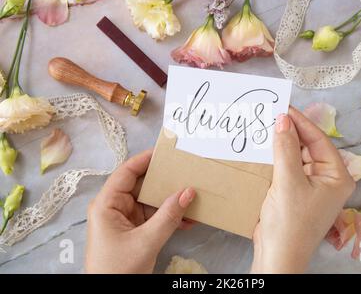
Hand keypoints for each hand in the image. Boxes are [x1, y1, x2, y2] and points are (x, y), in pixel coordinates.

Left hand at [85, 150, 195, 273]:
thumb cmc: (118, 269)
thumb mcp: (146, 241)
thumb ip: (168, 216)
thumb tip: (188, 192)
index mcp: (107, 204)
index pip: (126, 173)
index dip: (145, 160)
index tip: (166, 152)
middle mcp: (115, 208)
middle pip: (141, 186)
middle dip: (164, 181)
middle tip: (186, 172)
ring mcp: (126, 220)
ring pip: (151, 202)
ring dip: (171, 202)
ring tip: (193, 196)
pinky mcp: (136, 231)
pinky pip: (155, 217)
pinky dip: (170, 218)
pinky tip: (189, 219)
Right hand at [251, 107, 354, 273]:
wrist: (277, 256)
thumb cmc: (289, 222)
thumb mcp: (288, 181)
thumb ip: (286, 148)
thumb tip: (282, 118)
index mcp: (337, 176)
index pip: (320, 140)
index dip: (301, 122)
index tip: (283, 107)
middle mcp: (328, 179)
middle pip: (310, 147)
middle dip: (292, 132)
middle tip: (272, 115)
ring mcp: (313, 187)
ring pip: (298, 156)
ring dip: (283, 144)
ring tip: (267, 127)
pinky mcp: (297, 193)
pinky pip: (289, 168)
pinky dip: (278, 158)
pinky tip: (266, 148)